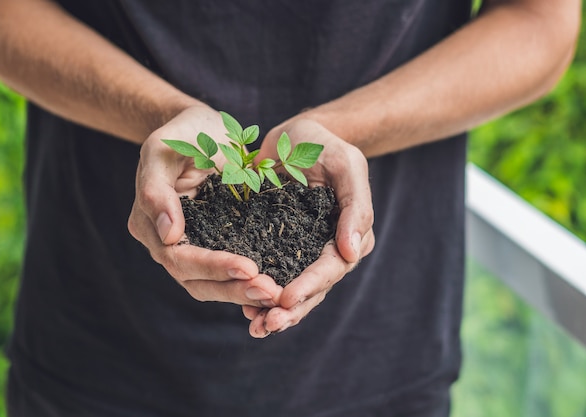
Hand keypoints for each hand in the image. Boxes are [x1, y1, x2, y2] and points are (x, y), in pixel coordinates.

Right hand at [128, 105, 282, 307]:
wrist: (206, 129)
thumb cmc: (184, 133)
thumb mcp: (164, 148)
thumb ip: (156, 189)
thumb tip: (168, 235)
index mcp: (148, 224)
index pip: (177, 257)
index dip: (212, 266)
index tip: (249, 267)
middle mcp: (167, 243)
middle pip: (195, 281)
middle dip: (233, 288)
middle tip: (270, 291)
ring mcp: (193, 246)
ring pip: (213, 285)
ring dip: (243, 292)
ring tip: (276, 294)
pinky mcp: (216, 244)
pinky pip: (229, 273)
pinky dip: (248, 282)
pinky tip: (275, 286)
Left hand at [243, 118, 375, 336]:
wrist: (296, 135)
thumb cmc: (324, 145)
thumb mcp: (345, 165)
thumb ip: (355, 206)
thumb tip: (352, 253)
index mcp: (350, 232)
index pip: (332, 267)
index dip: (310, 285)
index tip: (285, 299)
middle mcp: (329, 247)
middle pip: (314, 287)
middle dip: (292, 309)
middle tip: (266, 325)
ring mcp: (303, 249)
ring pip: (293, 288)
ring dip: (275, 310)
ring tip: (256, 327)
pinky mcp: (278, 245)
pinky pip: (272, 273)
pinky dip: (259, 291)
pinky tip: (244, 307)